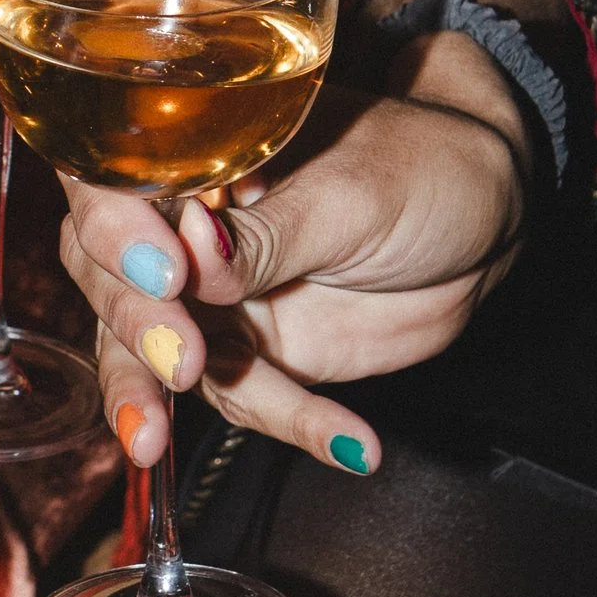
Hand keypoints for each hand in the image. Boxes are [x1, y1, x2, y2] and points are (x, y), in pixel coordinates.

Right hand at [59, 58, 532, 478]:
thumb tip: (194, 254)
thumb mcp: (351, 194)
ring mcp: (212, 295)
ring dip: (154, 396)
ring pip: (149, 352)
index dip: (115, 231)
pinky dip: (292, 423)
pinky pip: (246, 398)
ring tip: (155, 442)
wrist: (486, 223)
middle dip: (134, 325)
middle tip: (183, 360)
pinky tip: (348, 443)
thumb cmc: (423, 167)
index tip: (165, 273)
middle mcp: (181, 225)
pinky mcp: (254, 352)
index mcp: (193, 153)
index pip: (109, 185)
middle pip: (111, 278)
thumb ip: (271, 233)